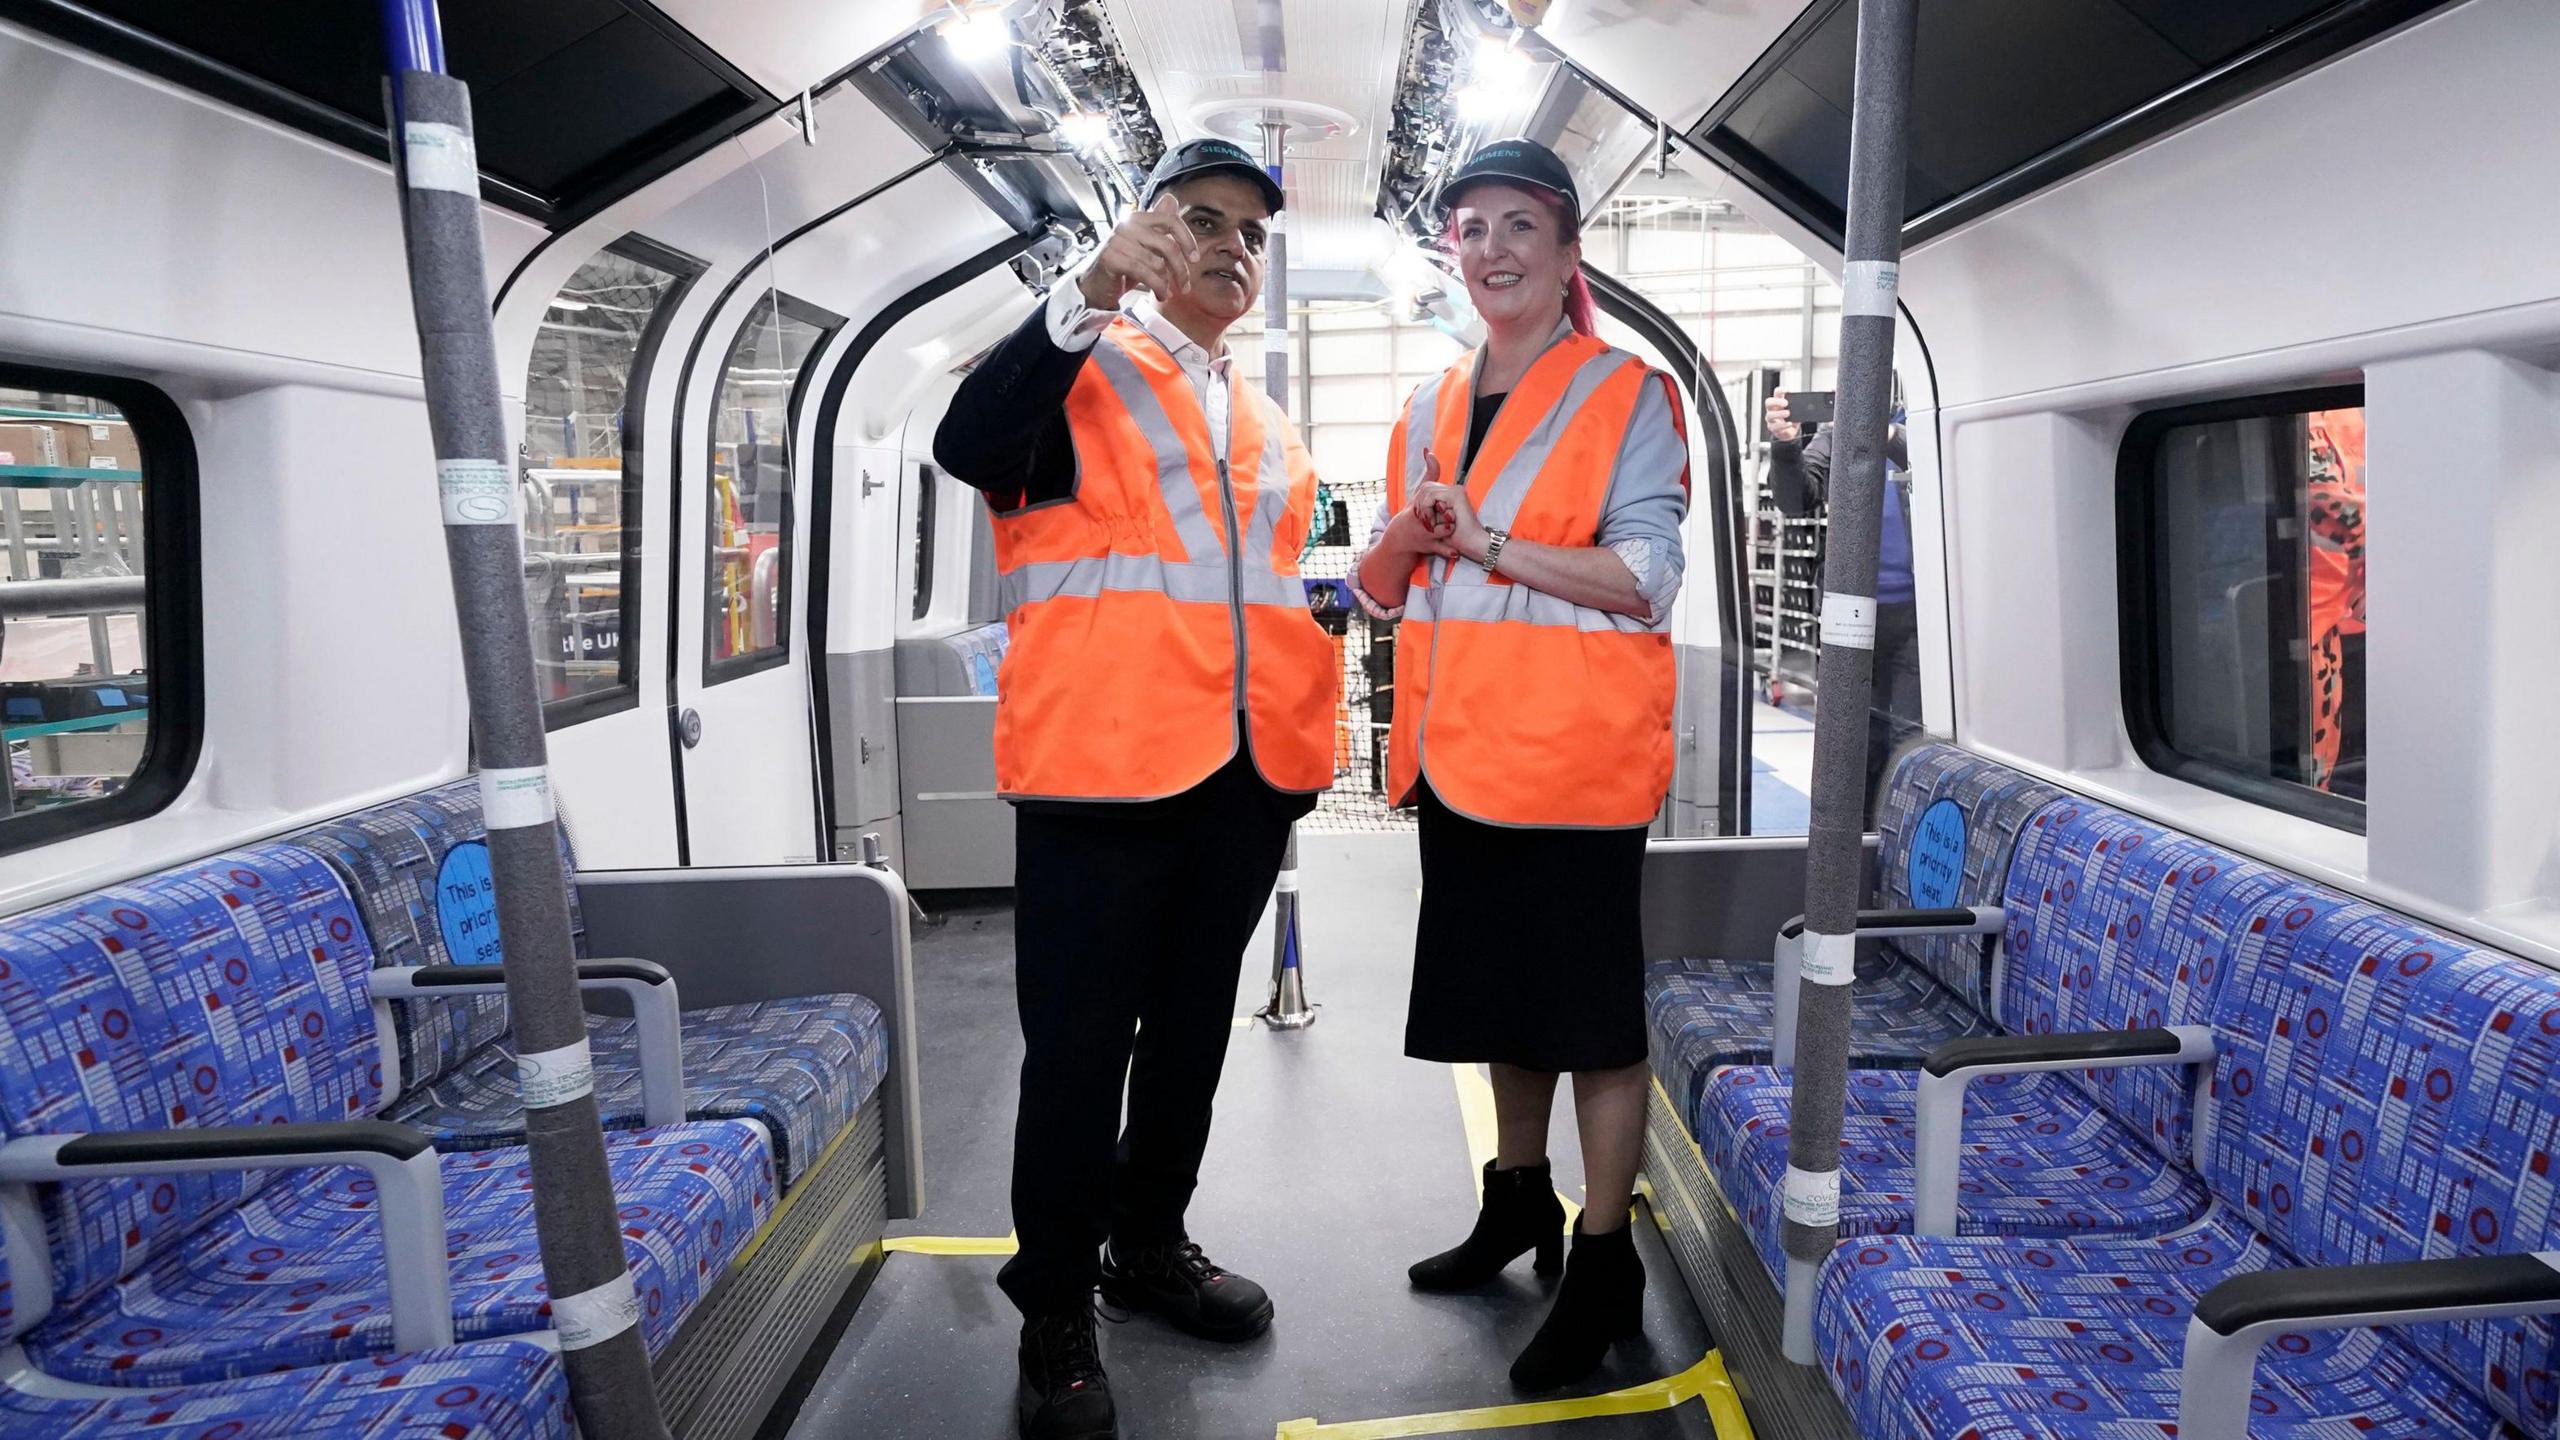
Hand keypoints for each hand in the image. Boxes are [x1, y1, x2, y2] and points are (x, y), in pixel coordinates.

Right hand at [1079, 194, 1198, 309]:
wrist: (1095, 285)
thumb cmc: (1122, 265)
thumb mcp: (1145, 245)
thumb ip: (1158, 225)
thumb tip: (1171, 200)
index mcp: (1137, 218)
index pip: (1170, 220)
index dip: (1187, 239)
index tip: (1195, 258)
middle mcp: (1127, 225)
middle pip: (1167, 245)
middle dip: (1180, 269)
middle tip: (1185, 285)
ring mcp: (1117, 240)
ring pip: (1157, 263)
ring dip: (1166, 283)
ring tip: (1166, 292)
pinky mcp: (1111, 258)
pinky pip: (1144, 273)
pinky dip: (1156, 287)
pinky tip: (1159, 294)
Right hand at [1388, 455, 1457, 558]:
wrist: (1401, 537)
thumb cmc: (1413, 510)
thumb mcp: (1419, 492)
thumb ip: (1429, 473)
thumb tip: (1429, 451)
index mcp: (1418, 508)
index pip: (1430, 505)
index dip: (1440, 506)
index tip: (1445, 506)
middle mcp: (1420, 522)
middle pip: (1437, 519)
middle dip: (1446, 521)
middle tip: (1453, 519)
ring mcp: (1424, 536)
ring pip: (1441, 535)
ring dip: (1449, 535)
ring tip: (1455, 532)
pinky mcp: (1428, 548)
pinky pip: (1440, 550)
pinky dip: (1448, 551)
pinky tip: (1456, 552)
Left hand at [1412, 468, 1488, 564]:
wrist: (1472, 543)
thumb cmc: (1456, 536)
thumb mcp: (1439, 523)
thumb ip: (1431, 512)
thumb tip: (1415, 507)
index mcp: (1451, 494)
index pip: (1428, 488)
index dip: (1420, 502)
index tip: (1422, 518)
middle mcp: (1454, 490)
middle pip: (1426, 486)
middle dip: (1420, 503)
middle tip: (1424, 521)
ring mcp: (1456, 491)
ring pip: (1428, 490)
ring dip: (1424, 508)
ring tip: (1429, 523)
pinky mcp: (1456, 495)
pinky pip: (1432, 496)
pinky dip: (1427, 508)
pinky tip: (1431, 521)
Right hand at [1764, 392, 1798, 444]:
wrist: (1789, 431)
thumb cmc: (1791, 419)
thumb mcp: (1795, 411)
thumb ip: (1798, 407)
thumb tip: (1807, 405)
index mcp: (1778, 403)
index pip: (1776, 393)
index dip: (1781, 390)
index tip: (1788, 390)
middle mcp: (1772, 410)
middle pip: (1768, 402)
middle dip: (1777, 401)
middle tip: (1786, 403)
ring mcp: (1770, 419)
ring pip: (1769, 415)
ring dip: (1779, 413)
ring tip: (1788, 413)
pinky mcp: (1773, 428)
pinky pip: (1776, 426)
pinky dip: (1783, 425)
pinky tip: (1789, 423)